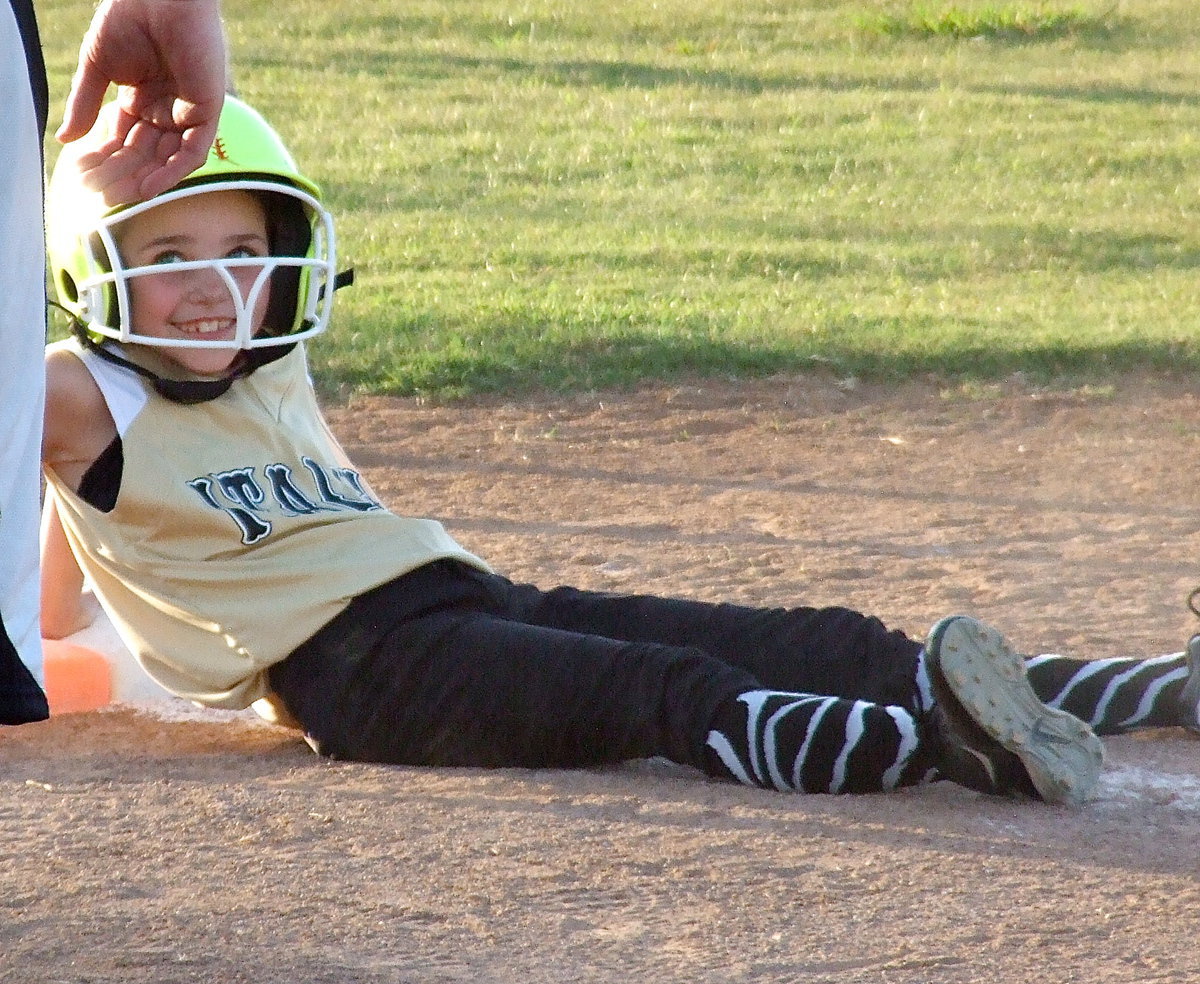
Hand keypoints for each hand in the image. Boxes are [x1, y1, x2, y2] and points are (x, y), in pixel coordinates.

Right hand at [56, 0, 227, 203]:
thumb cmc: (127, 19)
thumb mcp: (98, 67)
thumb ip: (86, 104)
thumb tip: (67, 140)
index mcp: (143, 99)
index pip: (124, 138)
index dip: (104, 158)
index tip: (83, 175)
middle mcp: (168, 109)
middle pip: (144, 153)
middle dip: (121, 173)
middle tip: (98, 193)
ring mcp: (188, 112)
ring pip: (167, 158)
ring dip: (143, 179)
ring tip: (117, 195)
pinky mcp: (209, 111)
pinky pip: (193, 152)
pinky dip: (172, 172)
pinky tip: (147, 188)